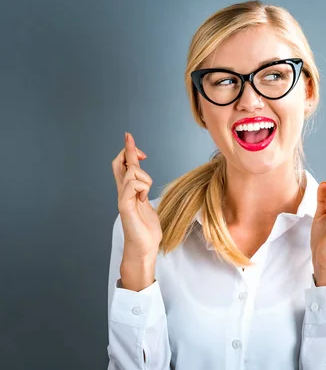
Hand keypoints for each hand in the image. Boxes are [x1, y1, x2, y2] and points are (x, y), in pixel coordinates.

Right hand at [112, 132, 162, 264]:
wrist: (144, 248)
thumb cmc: (146, 229)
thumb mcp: (147, 204)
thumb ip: (142, 191)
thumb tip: (144, 181)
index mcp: (129, 191)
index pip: (124, 166)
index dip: (127, 150)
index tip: (129, 137)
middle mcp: (123, 193)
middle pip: (119, 164)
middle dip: (129, 153)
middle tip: (141, 153)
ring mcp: (123, 199)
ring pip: (131, 172)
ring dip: (145, 178)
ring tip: (145, 194)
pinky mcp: (125, 206)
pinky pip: (132, 186)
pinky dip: (142, 187)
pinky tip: (143, 198)